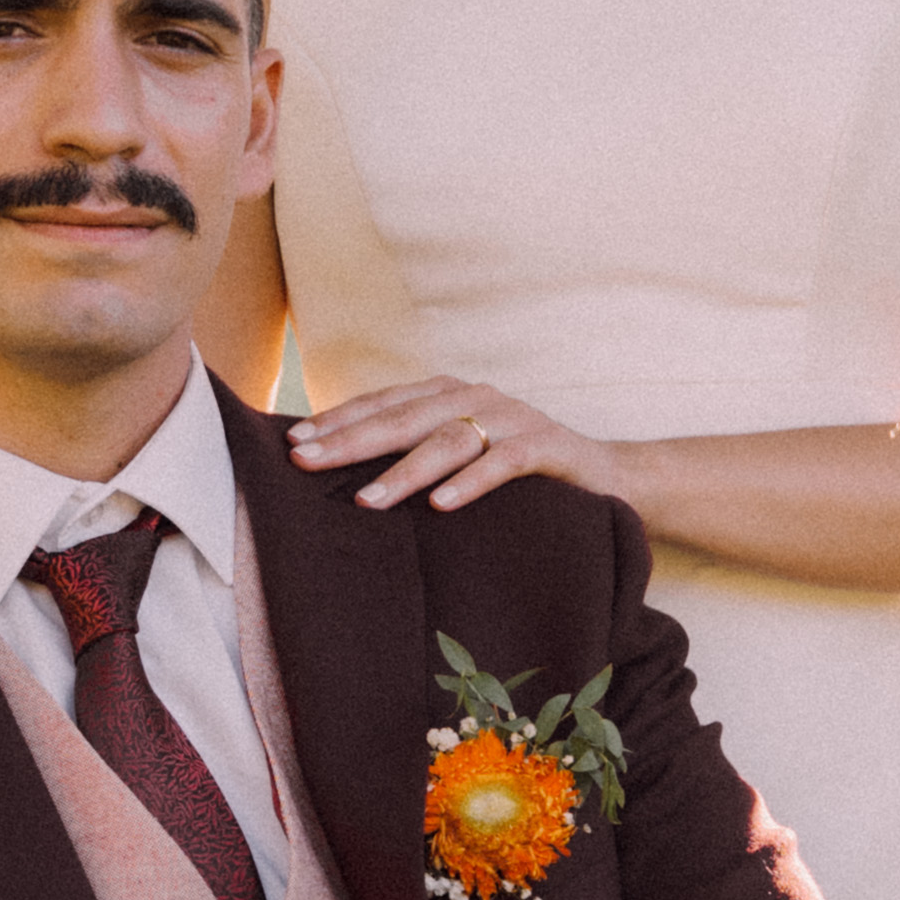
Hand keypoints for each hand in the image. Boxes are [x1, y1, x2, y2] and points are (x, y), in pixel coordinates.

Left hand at [286, 374, 630, 516]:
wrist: (606, 476)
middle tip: (306, 463)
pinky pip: (503, 463)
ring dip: (404, 471)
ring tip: (365, 501)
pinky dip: (471, 483)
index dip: (337, 420)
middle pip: (404, 417)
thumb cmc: (520, 472)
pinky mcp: (547, 447)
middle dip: (351, 441)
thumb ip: (416, 452)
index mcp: (450, 393)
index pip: (383, 403)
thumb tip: (344, 473)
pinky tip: (441, 506)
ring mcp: (513, 418)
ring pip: (448, 440)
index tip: (292, 443)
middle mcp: (477, 397)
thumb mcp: (463, 455)